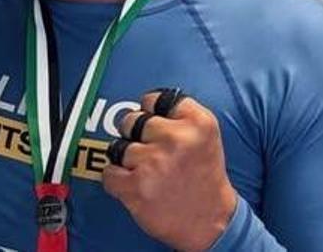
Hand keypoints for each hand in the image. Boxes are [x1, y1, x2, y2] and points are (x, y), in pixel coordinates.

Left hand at [102, 90, 236, 251]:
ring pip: (119, 147)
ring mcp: (155, 161)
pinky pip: (109, 173)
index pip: (154, 99)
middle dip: (136, 137)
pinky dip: (117, 182)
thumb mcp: (205, 136)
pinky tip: (137, 187)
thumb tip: (142, 105)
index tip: (155, 127)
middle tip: (153, 155)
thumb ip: (178, 116)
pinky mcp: (137, 185)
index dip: (150, 113)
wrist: (213, 223)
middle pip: (132, 120)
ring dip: (128, 162)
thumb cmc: (204, 178)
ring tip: (149, 174)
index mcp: (198, 122)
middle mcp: (177, 138)